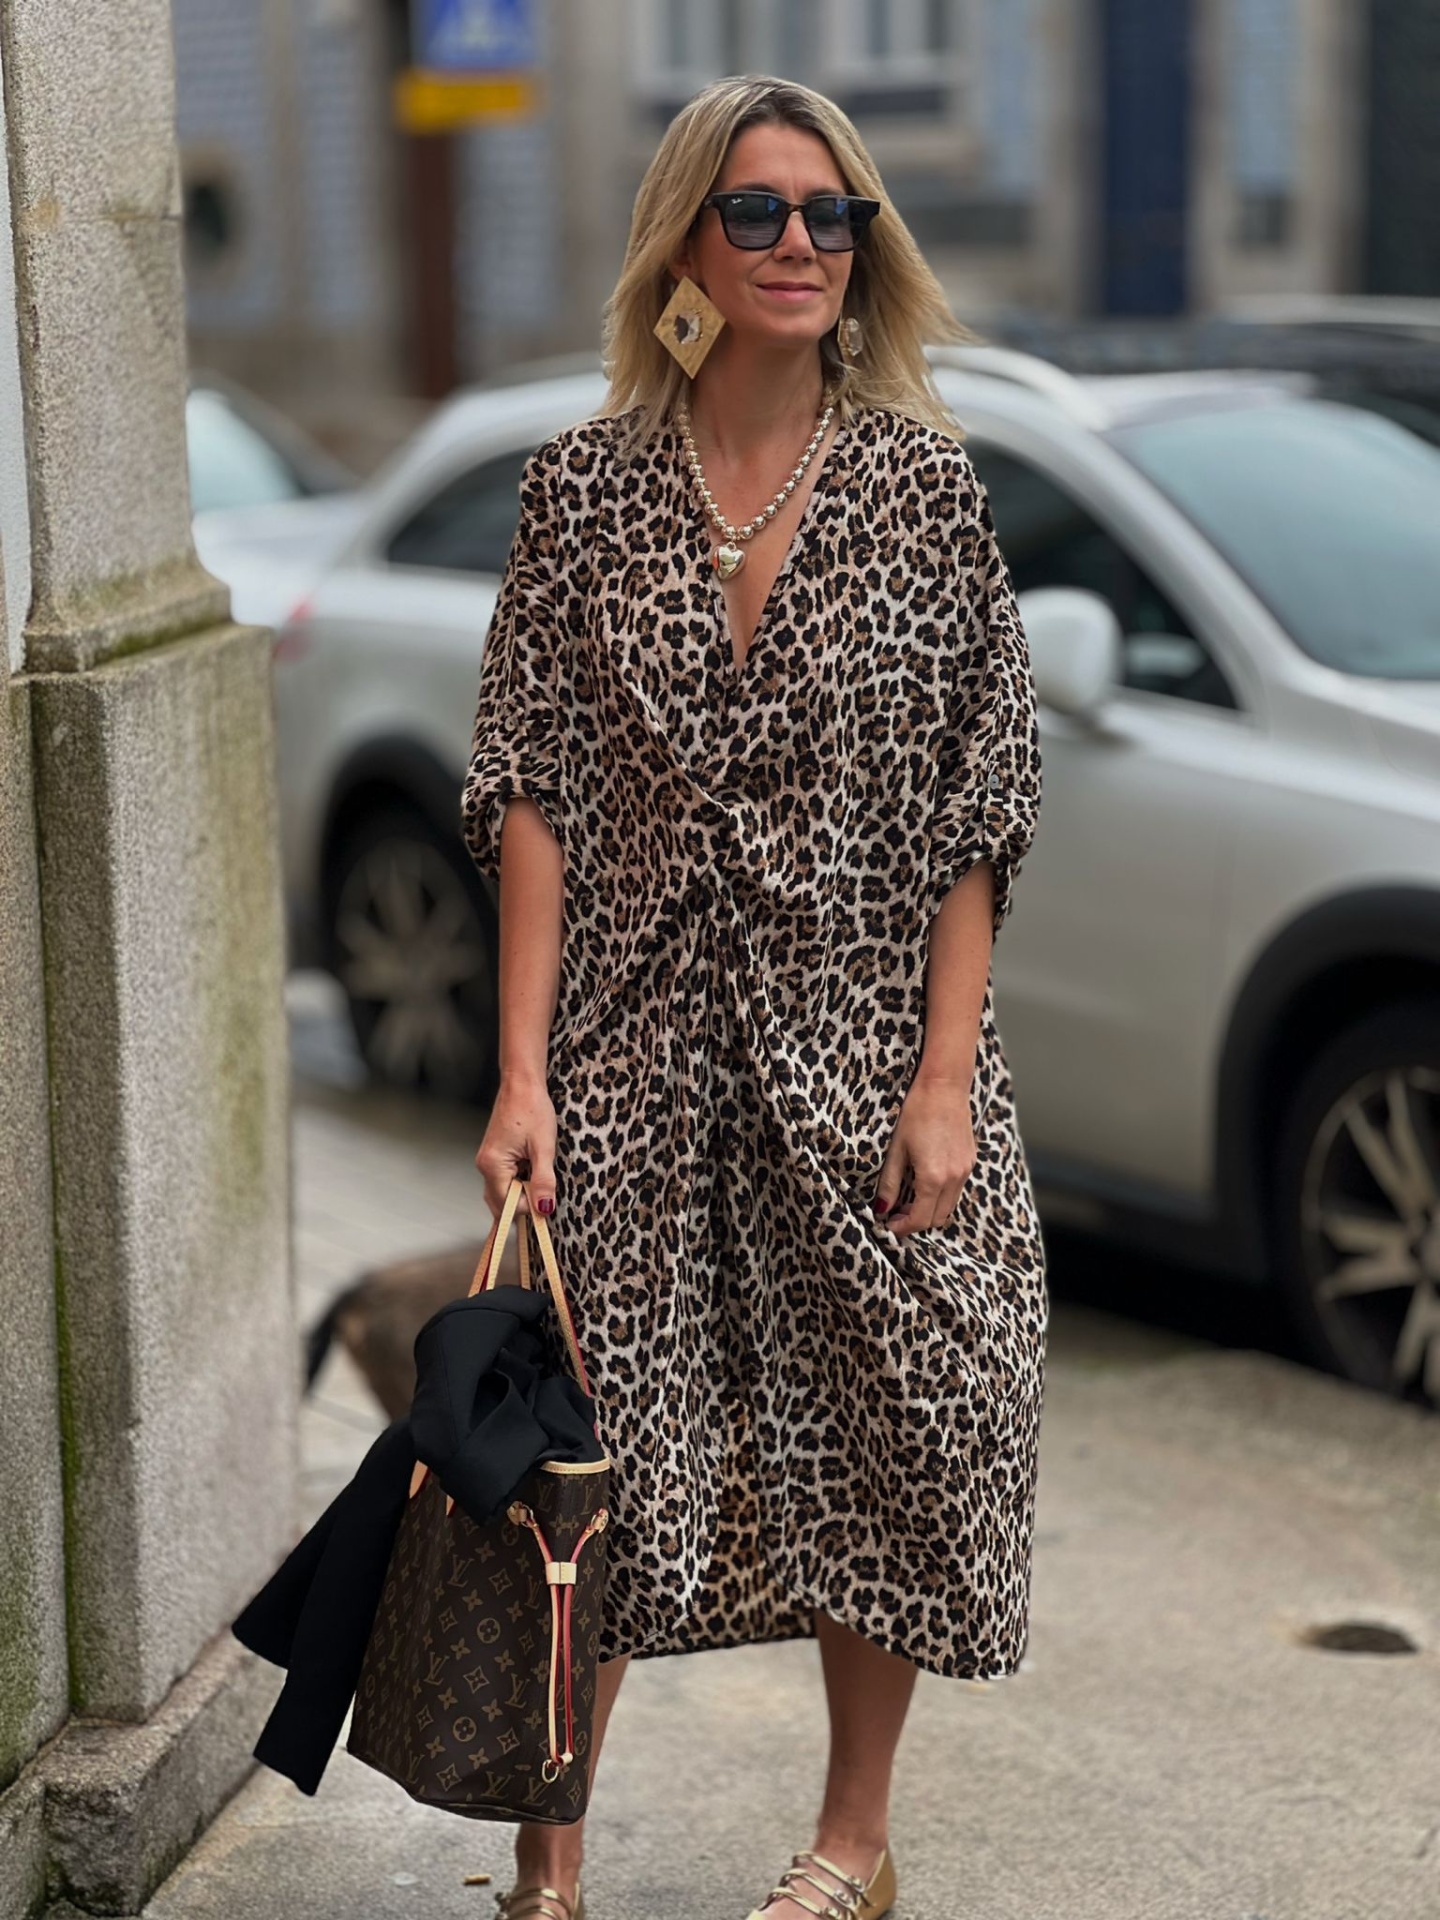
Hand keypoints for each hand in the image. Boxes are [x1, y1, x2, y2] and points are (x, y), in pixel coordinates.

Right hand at [475, 1074, 557, 1220]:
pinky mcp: (494, 1155)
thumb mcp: (543, 1147)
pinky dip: (519, 1182)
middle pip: (500, 1203)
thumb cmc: (531, 1108)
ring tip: (538, 1175)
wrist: (521, 1083)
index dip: (529, 1208)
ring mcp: (487, 1161)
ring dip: (521, 1192)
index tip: (547, 1203)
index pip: (507, 1206)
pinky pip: (504, 1179)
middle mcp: (484, 1166)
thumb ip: (543, 1181)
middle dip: (523, 1203)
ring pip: (502, 1192)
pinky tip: (532, 1168)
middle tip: (544, 1191)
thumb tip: (543, 1209)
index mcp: (493, 1165)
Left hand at [873, 1069, 975, 1234]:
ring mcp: (965, 1170)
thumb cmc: (916, 1112)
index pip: (920, 1219)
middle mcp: (954, 1178)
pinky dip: (941, 1197)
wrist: (944, 1087)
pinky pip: (957, 1191)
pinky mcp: (970, 1161)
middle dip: (916, 1223)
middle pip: (937, 1219)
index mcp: (933, 1177)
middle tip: (896, 1215)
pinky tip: (925, 1184)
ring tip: (908, 1201)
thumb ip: (889, 1183)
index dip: (902, 1228)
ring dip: (930, 1211)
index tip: (889, 1226)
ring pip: (949, 1207)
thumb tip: (881, 1209)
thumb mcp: (896, 1149)